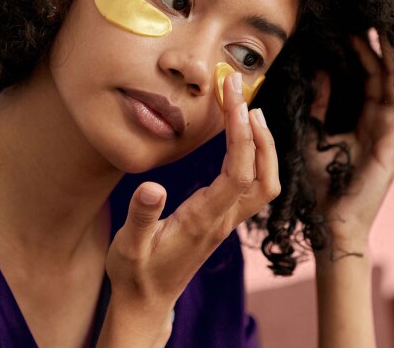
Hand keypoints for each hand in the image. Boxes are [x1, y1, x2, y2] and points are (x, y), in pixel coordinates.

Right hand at [98, 71, 279, 346]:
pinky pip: (252, 185)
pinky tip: (240, 137)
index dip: (241, 136)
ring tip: (247, 109)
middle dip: (258, 132)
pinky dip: (255, 156)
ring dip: (263, 145)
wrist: (146, 302)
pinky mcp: (223, 219)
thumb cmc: (135, 273)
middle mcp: (222, 220)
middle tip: (240, 92)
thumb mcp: (128, 247)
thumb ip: (141, 217)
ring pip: (265, 182)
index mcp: (202, 221)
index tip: (234, 101)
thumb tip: (152, 187)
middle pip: (262, 176)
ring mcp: (226, 221)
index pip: (237, 174)